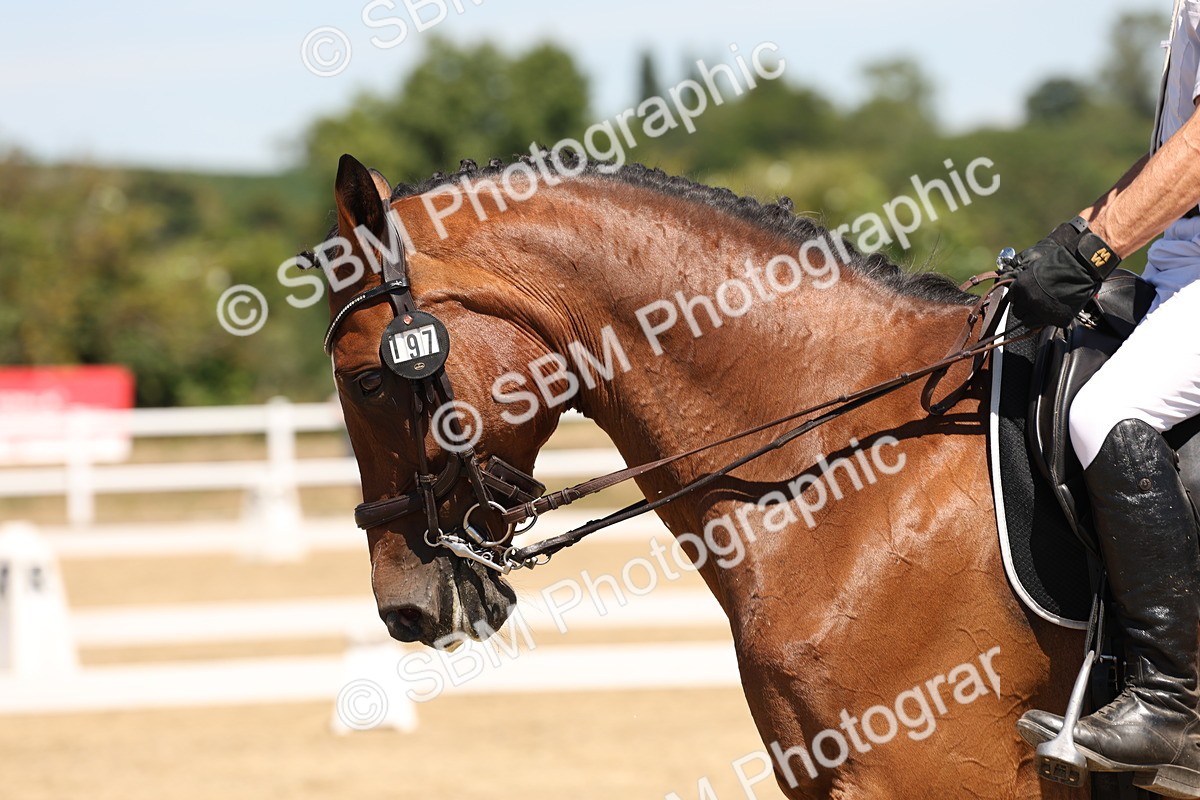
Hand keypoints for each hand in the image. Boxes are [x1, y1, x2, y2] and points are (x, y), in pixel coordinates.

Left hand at [1006, 217, 1120, 327]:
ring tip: (1045, 308)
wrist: (1084, 267)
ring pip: (1028, 322)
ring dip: (1035, 317)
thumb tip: (1022, 296)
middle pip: (1018, 312)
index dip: (1020, 298)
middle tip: (1036, 304)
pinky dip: (1051, 319)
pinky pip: (1046, 324)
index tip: (1025, 298)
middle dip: (1025, 309)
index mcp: (1021, 286)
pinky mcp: (1057, 320)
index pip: (1012, 299)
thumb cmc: (1062, 264)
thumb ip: (1026, 286)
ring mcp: (1043, 312)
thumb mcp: (1035, 271)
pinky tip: (1057, 309)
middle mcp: (1029, 300)